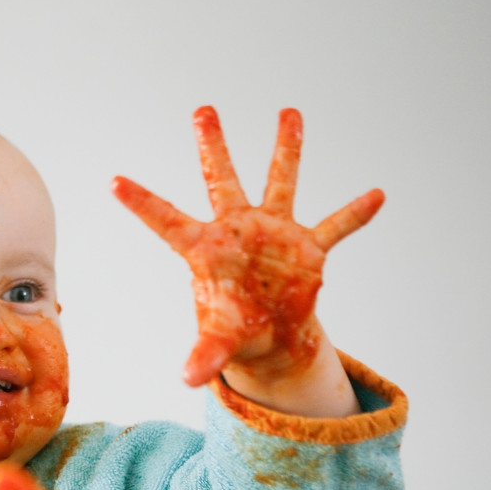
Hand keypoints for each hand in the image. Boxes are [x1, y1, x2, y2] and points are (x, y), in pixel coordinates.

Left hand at [112, 107, 382, 387]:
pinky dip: (355, 214)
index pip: (167, 222)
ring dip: (286, 149)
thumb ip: (206, 355)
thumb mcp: (219, 343)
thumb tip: (189, 379)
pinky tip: (377, 195)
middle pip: (221, 180)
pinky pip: (336, 227)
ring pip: (280, 182)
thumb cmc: (235, 330)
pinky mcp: (307, 247)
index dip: (142, 204)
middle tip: (203, 110)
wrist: (269, 334)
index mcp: (205, 250)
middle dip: (213, 146)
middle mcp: (238, 231)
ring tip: (289, 112)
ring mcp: (274, 233)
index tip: (113, 182)